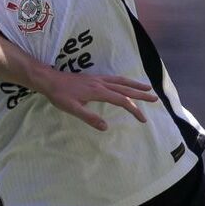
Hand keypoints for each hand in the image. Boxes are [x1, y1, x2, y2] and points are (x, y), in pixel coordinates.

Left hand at [38, 70, 157, 130]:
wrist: (49, 80)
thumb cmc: (59, 96)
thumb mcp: (73, 109)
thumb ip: (90, 118)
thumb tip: (106, 127)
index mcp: (98, 91)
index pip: (122, 101)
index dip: (134, 110)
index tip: (143, 119)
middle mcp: (101, 83)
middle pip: (126, 88)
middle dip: (141, 95)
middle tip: (155, 99)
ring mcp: (98, 79)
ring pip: (121, 81)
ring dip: (135, 85)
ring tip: (147, 88)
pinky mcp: (94, 78)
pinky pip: (114, 78)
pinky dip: (124, 81)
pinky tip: (126, 83)